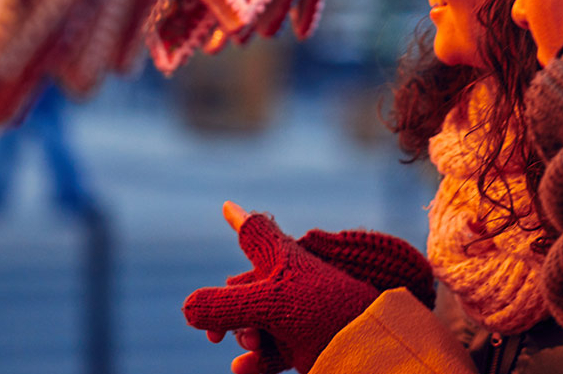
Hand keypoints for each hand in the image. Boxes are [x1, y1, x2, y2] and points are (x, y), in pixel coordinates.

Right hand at [183, 202, 379, 373]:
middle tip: (215, 332)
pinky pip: (267, 352)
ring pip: (251, 323)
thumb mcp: (269, 304)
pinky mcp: (303, 347)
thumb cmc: (327, 312)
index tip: (226, 205)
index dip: (238, 219)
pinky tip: (242, 369)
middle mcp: (288, 283)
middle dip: (226, 309)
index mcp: (283, 258)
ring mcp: (296, 316)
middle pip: (242, 289)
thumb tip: (187, 310)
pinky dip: (253, 361)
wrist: (375, 351)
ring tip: (253, 346)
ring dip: (242, 336)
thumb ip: (222, 305)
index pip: (254, 230)